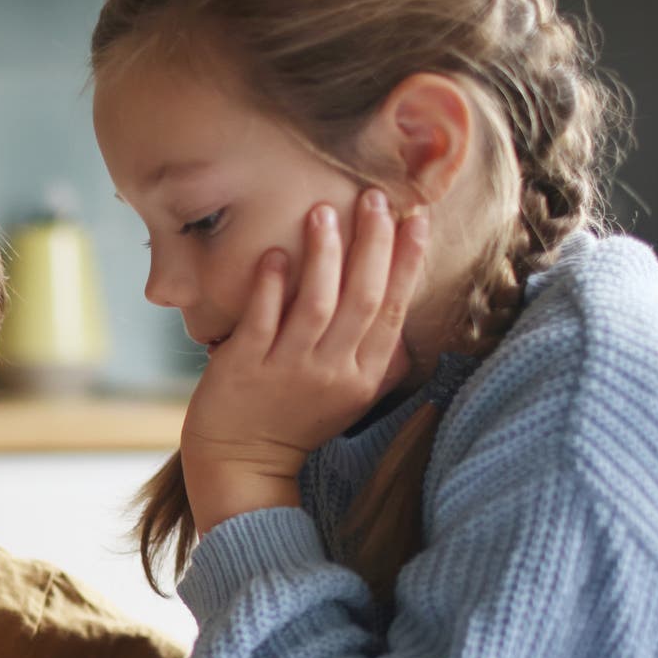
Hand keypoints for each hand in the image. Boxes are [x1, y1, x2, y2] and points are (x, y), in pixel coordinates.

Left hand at [179, 189, 425, 529]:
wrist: (241, 460)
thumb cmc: (298, 418)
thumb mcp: (352, 396)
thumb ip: (382, 360)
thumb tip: (411, 318)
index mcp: (364, 376)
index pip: (394, 310)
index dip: (408, 262)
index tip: (416, 217)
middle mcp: (333, 372)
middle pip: (363, 299)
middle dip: (373, 244)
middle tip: (373, 197)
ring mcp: (289, 369)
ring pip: (316, 305)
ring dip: (323, 255)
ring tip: (322, 211)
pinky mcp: (245, 367)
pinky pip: (262, 320)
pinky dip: (270, 286)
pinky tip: (274, 253)